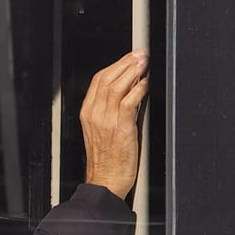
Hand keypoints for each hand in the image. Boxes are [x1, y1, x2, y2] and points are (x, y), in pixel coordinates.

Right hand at [79, 51, 148, 199]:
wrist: (106, 180)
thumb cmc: (107, 158)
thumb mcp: (102, 130)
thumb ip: (112, 110)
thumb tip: (130, 90)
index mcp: (88, 113)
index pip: (98, 81)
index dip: (115, 65)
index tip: (130, 57)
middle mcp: (95, 114)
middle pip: (107, 79)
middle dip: (125, 63)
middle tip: (141, 54)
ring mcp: (106, 120)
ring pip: (117, 86)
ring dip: (133, 71)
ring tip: (145, 63)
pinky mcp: (121, 128)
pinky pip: (129, 102)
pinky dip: (138, 89)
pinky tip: (146, 83)